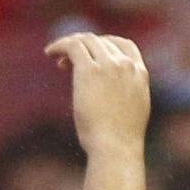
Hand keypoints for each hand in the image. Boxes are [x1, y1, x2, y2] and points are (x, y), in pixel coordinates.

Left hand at [46, 32, 154, 155]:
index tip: (92, 55)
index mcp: (140, 74)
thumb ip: (124, 98)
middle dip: (84, 48)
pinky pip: (73, 46)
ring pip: (86, 41)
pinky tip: (49, 52)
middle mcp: (126, 65)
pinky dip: (60, 45)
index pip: (125, 46)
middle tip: (68, 62)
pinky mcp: (90, 70)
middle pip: (102, 42)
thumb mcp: (131, 114)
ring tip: (55, 57)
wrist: (116, 148)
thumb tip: (111, 103)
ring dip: (70, 46)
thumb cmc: (120, 142)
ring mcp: (109, 65)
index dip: (105, 45)